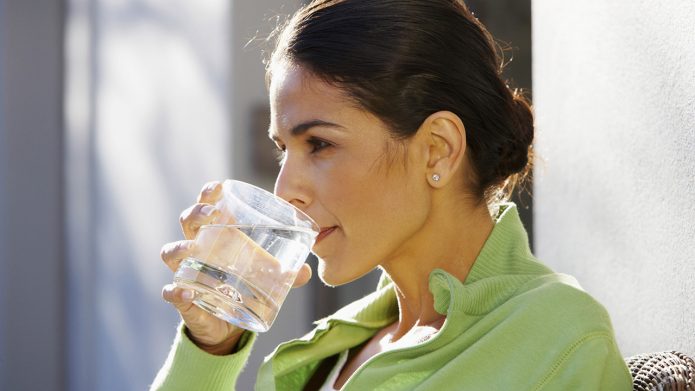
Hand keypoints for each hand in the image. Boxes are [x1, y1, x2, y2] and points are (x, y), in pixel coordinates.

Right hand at [160, 181, 312, 353]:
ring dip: (179, 248)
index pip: (206, 206)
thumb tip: (306, 272)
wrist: (227, 324)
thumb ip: (286, 274)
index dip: (208, 194)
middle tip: (212, 215)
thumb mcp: (265, 277)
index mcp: (216, 235)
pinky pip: (171, 292)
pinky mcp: (183, 299)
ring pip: (171, 253)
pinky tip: (185, 292)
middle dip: (196, 214)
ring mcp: (186, 273)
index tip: (219, 187)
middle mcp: (196, 249)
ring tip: (192, 249)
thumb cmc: (243, 286)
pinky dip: (175, 292)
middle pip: (187, 222)